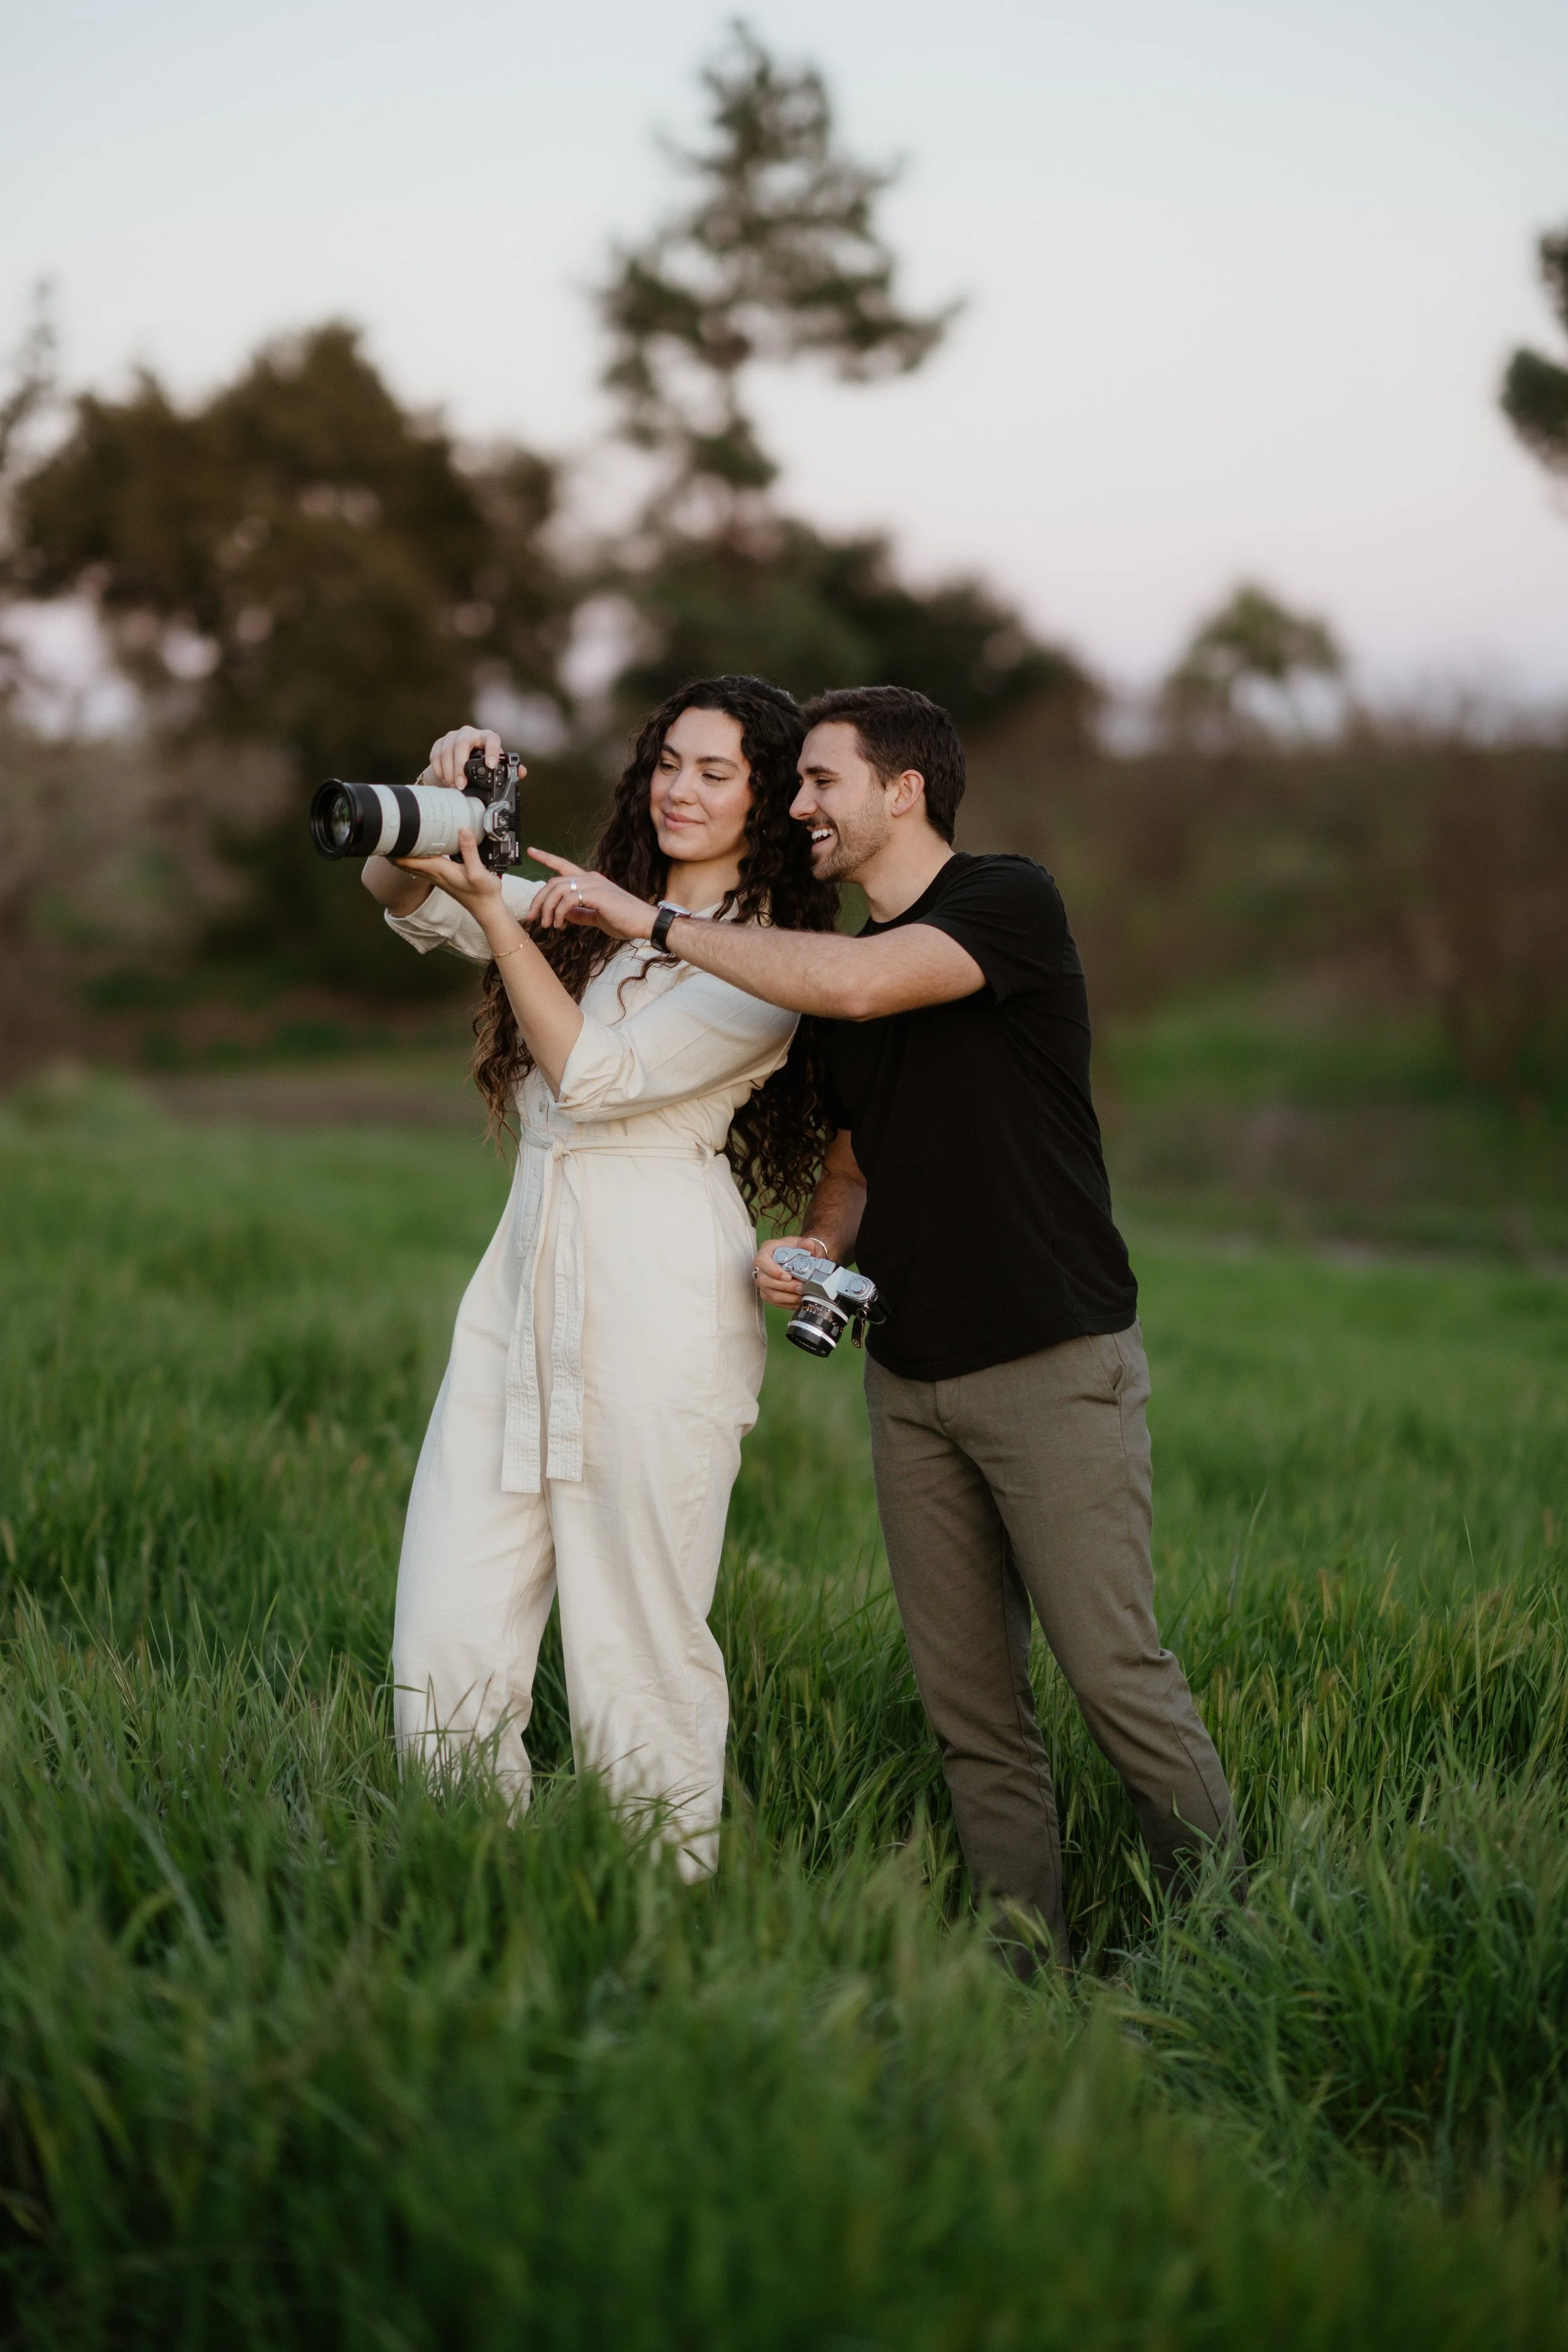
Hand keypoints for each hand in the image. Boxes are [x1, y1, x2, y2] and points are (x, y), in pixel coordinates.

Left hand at [397, 828, 504, 916]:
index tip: (387, 836)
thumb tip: (463, 828)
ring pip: (414, 864)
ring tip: (399, 838)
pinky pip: (424, 865)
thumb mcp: (477, 870)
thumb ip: (469, 849)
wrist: (487, 909)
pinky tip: (421, 848)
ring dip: (405, 853)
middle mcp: (434, 874)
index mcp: (438, 870)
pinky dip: (418, 857)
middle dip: (396, 849)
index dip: (395, 850)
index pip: (407, 861)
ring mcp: (438, 877)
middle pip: (406, 862)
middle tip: (389, 831)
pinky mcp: (444, 877)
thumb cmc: (482, 893)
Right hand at [424, 725, 503, 787]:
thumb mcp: (495, 765)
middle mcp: (469, 733)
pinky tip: (445, 780)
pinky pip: (436, 754)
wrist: (460, 761)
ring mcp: (453, 736)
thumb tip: (522, 772)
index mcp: (486, 737)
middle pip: (463, 744)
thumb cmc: (482, 763)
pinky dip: (439, 769)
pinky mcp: (439, 742)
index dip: (492, 751)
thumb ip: (508, 769)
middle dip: (460, 766)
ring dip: (449, 770)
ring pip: (447, 750)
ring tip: (453, 785)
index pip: (491, 739)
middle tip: (461, 784)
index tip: (491, 766)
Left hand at [528, 849, 655, 941]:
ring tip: (547, 925)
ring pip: (558, 889)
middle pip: (554, 881)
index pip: (564, 866)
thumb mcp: (596, 917)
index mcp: (590, 881)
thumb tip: (564, 914)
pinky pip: (568, 899)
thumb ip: (580, 913)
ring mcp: (594, 884)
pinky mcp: (597, 894)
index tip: (531, 851)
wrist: (645, 923)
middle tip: (533, 917)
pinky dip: (560, 912)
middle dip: (539, 899)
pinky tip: (560, 924)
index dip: (546, 858)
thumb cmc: (625, 920)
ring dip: (547, 908)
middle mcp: (590, 878)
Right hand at [752, 1234, 827, 1308]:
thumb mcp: (805, 1243)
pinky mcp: (768, 1292)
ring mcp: (763, 1280)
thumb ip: (808, 1244)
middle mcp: (762, 1266)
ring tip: (802, 1294)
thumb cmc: (800, 1249)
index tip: (788, 1276)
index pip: (761, 1261)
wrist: (802, 1257)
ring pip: (769, 1294)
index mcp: (768, 1250)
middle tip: (800, 1287)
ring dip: (787, 1297)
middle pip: (764, 1280)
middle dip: (784, 1287)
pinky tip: (799, 1300)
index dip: (772, 1271)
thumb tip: (808, 1245)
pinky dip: (788, 1303)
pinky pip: (774, 1302)